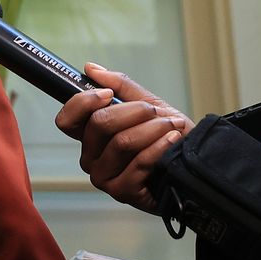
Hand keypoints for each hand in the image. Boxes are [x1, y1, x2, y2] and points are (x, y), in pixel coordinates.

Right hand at [53, 63, 190, 213]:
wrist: (194, 164)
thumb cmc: (168, 136)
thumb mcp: (147, 105)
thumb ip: (120, 86)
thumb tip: (91, 68)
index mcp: (90, 136)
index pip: (66, 119)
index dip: (84, 102)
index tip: (109, 94)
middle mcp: (91, 158)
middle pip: (99, 124)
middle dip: (134, 111)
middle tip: (154, 112)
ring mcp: (104, 177)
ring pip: (122, 142)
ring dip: (153, 129)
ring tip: (171, 127)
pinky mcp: (122, 192)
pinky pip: (139, 162)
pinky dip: (160, 146)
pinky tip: (172, 140)